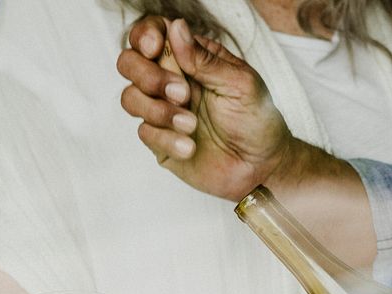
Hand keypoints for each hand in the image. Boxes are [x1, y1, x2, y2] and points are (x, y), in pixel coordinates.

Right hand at [117, 17, 292, 199]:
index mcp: (191, 59)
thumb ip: (205, 59)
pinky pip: (144, 132)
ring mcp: (163, 111)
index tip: (155, 49)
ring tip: (192, 125)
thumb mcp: (239, 84)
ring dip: (159, 111)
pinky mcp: (160, 141)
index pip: (153, 34)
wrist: (261, 167)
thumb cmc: (257, 120)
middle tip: (182, 94)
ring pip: (130, 98)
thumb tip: (176, 27)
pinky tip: (190, 146)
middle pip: (130, 63)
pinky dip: (168, 139)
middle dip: (147, 76)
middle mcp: (171, 81)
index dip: (145, 36)